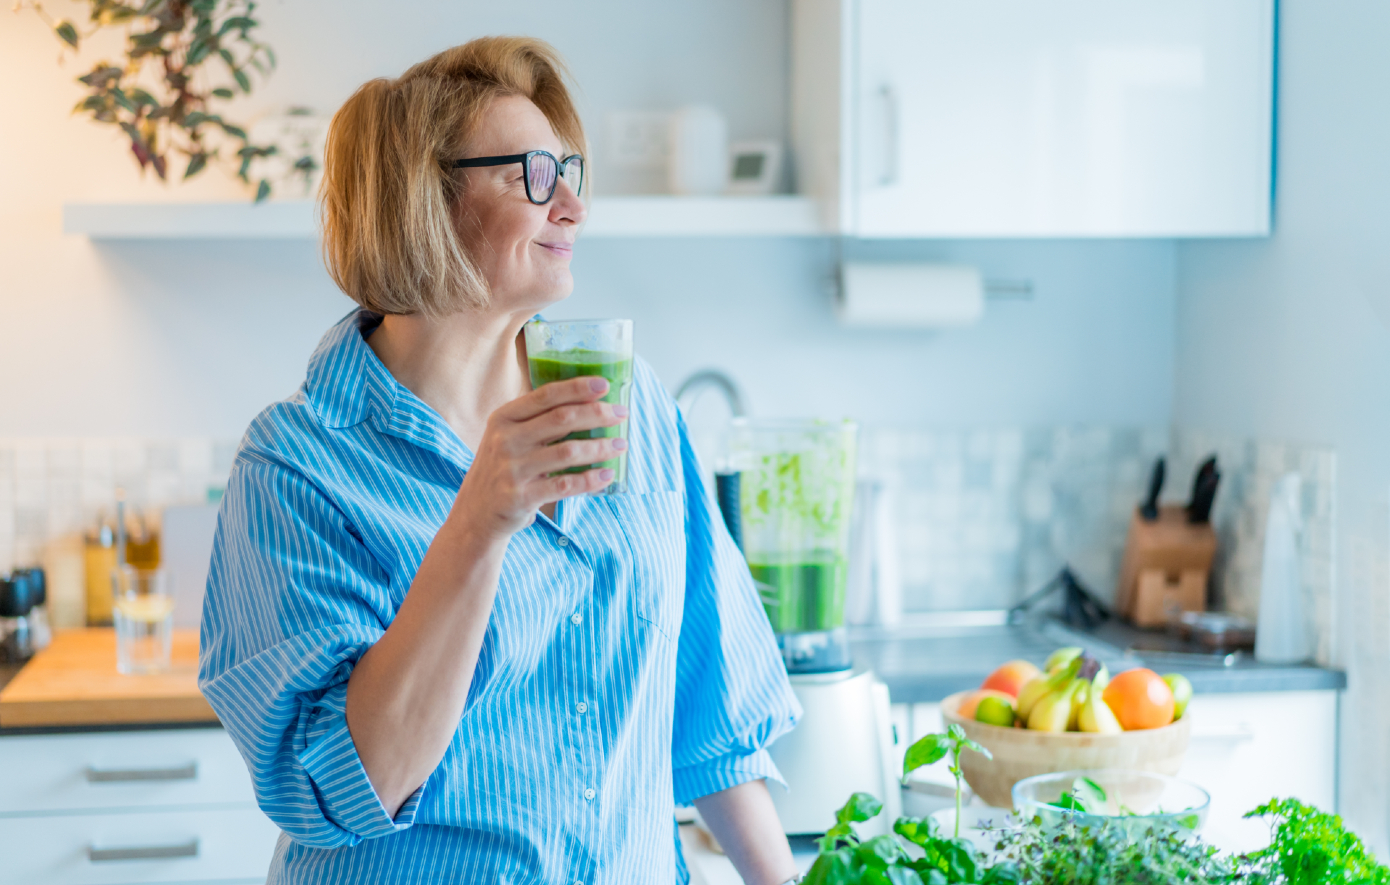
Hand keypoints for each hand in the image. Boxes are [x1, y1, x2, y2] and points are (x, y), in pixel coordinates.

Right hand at [452, 376, 626, 538]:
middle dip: (597, 414)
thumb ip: (538, 421)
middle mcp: (505, 440)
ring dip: (599, 447)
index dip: (577, 388)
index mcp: (504, 418)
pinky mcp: (521, 497)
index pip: (545, 396)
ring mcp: (512, 469)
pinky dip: (590, 480)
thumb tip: (589, 405)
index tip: (605, 385)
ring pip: (567, 452)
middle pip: (561, 419)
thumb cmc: (503, 468)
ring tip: (621, 445)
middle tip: (622, 414)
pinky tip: (607, 475)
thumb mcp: (508, 438)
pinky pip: (565, 485)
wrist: (476, 513)